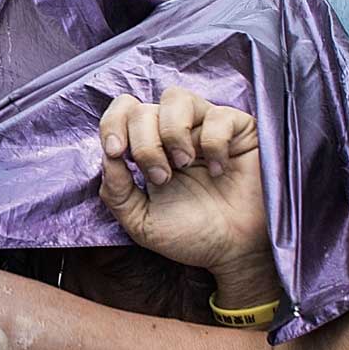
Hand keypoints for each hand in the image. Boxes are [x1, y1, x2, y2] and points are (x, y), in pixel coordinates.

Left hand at [98, 89, 278, 302]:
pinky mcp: (239, 128)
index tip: (116, 152)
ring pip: (175, 97)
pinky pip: (218, 115)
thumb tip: (108, 156)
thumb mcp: (142, 222)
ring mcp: (206, 126)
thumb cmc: (193, 236)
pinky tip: (219, 169)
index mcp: (150, 149)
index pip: (123, 112)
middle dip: (144, 144)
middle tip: (161, 178)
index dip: (112, 124)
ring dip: (171, 132)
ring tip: (184, 164)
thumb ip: (116, 192)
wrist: (236, 251)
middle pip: (143, 108)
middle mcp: (175, 132)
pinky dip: (213, 143)